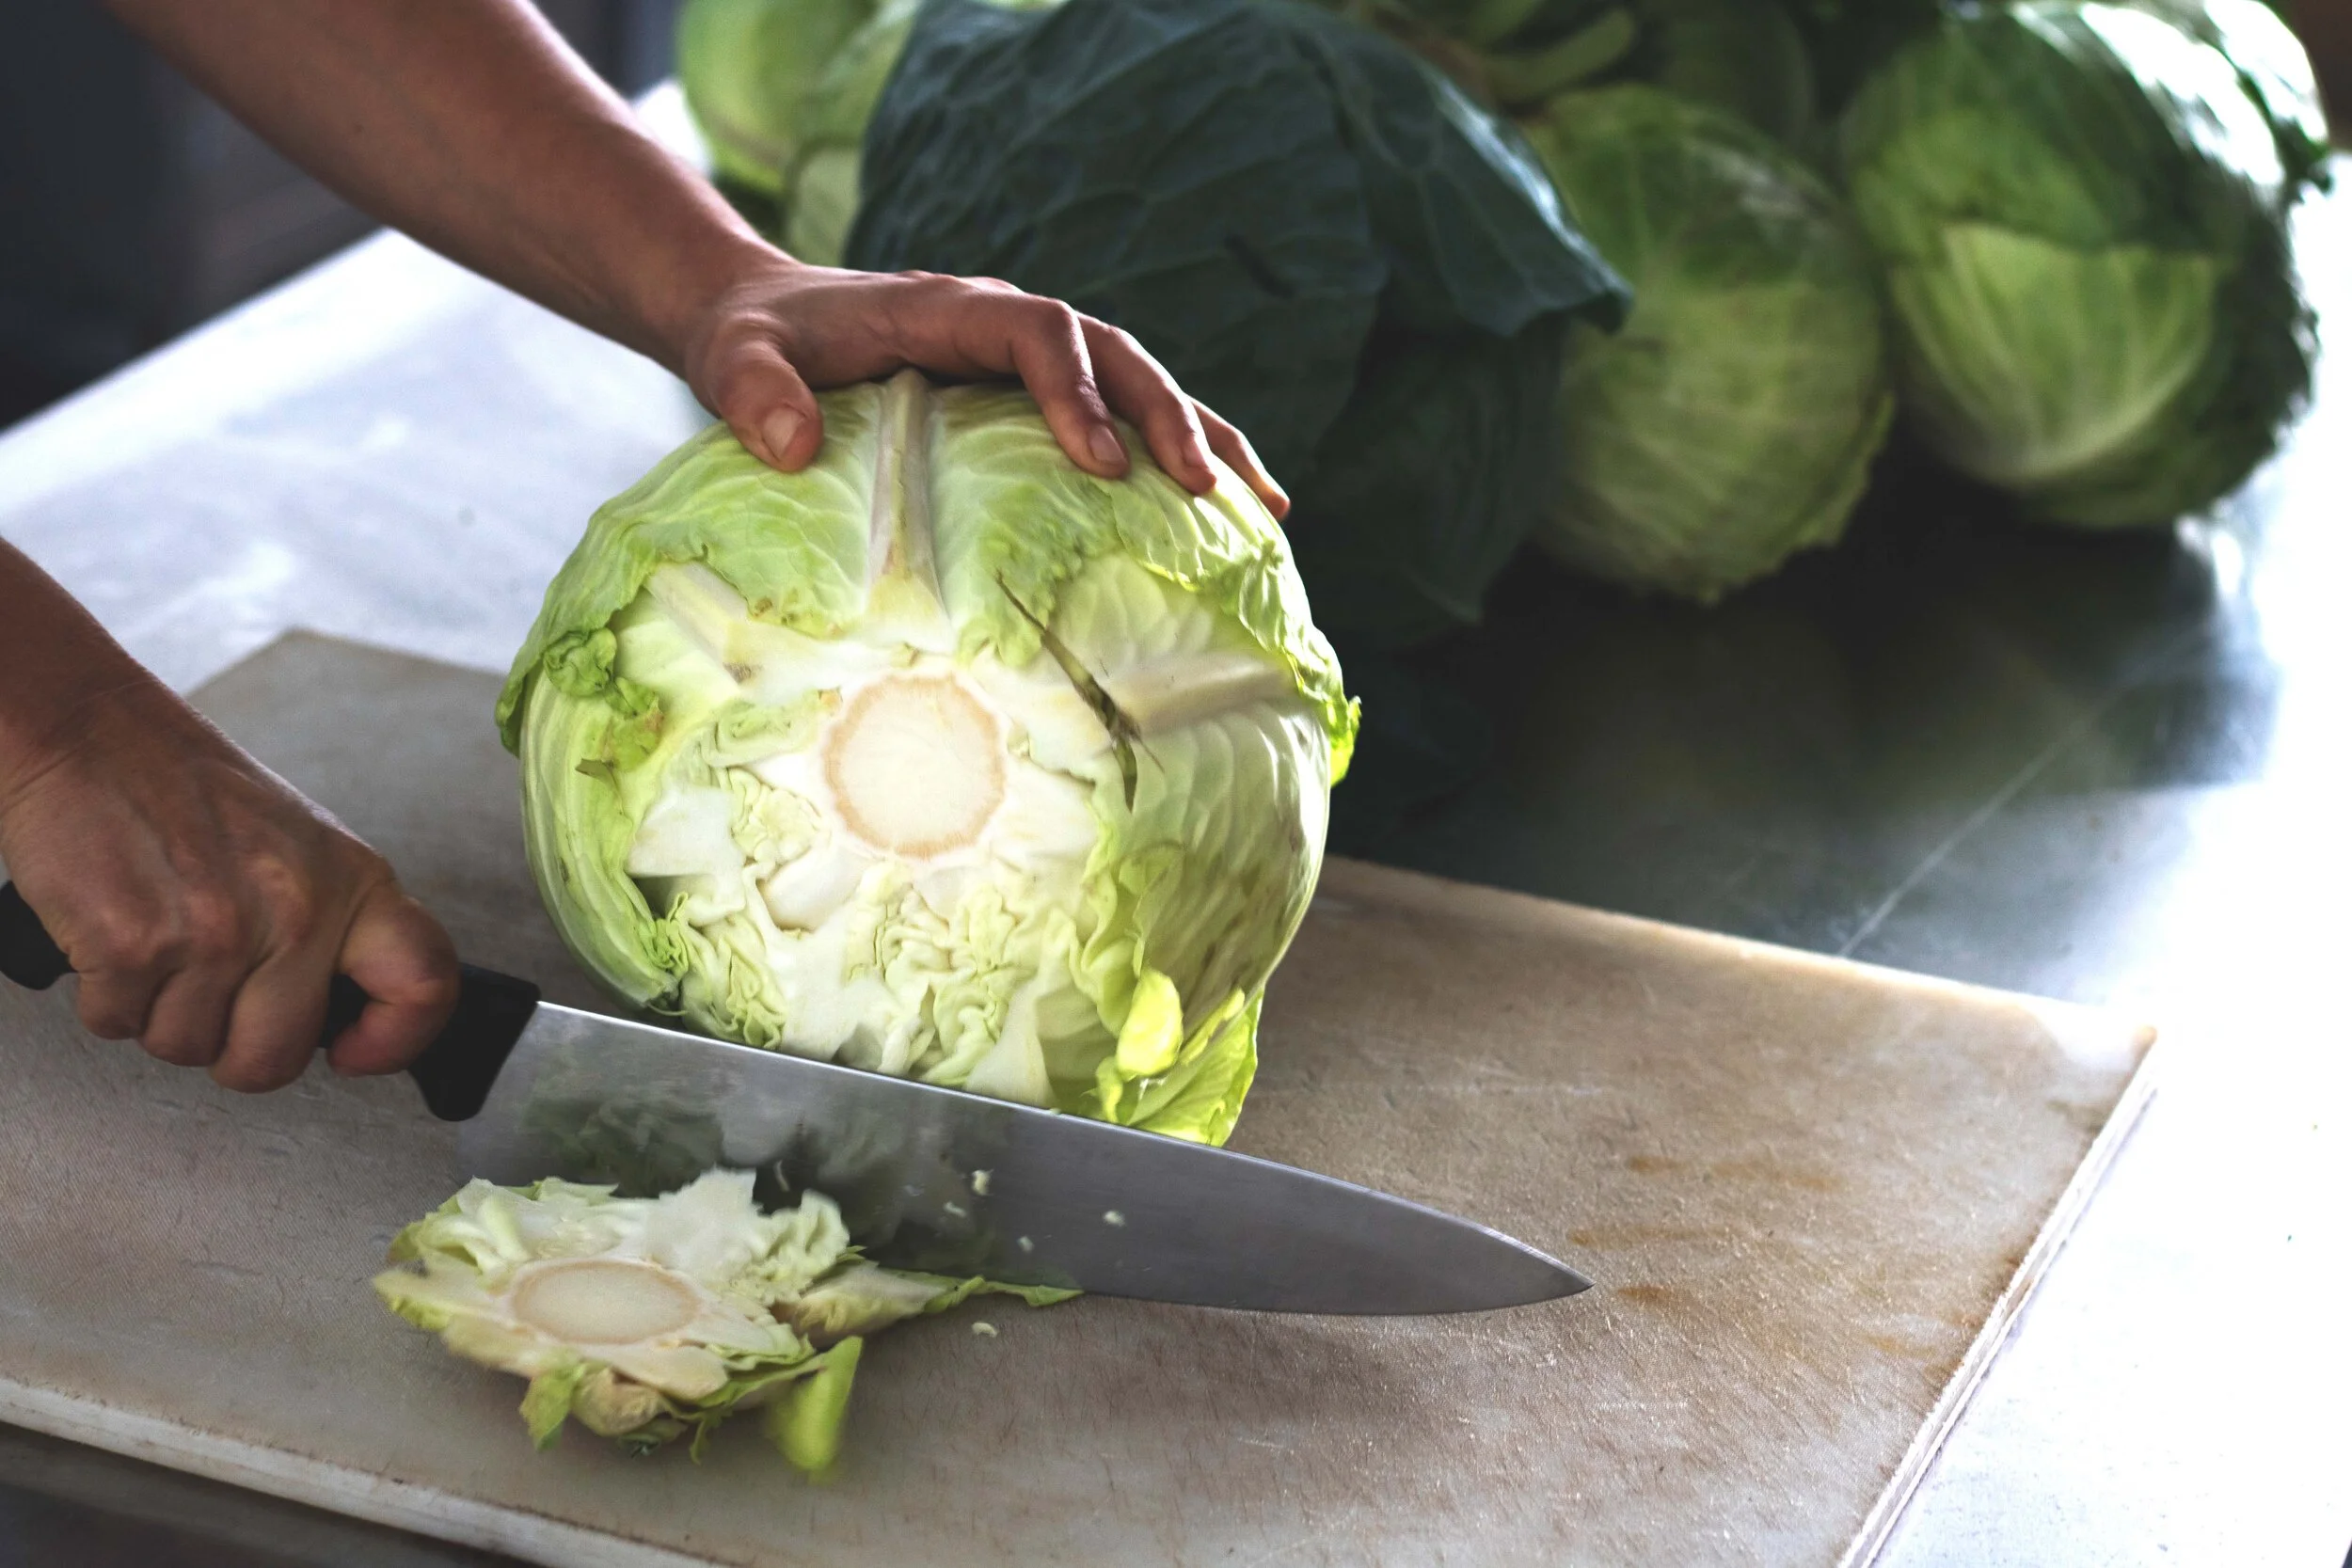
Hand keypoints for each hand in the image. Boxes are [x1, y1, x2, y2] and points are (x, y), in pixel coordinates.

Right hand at [0, 676, 457, 1091]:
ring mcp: (215, 932)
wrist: (92, 733)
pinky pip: (119, 1025)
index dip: (396, 1040)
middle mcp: (297, 910)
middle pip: (276, 1059)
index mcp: (354, 883)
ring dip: (162, 1014)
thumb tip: (349, 1014)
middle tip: (215, 998)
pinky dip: (108, 997)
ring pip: (187, 1048)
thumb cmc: (190, 788)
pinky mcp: (132, 945)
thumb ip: (334, 925)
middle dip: (234, 1048)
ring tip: (161, 942)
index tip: (353, 1052)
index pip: (424, 984)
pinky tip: (117, 937)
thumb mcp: (302, 846)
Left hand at [675, 254, 1291, 517]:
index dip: (1077, 391)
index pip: (1039, 333)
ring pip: (1141, 385)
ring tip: (1265, 505)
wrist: (762, 320)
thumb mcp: (731, 361)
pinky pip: (1125, 419)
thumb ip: (753, 394)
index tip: (1101, 462)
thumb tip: (787, 447)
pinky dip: (1182, 456)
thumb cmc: (753, 342)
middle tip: (1206, 490)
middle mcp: (1008, 325)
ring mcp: (1033, 362)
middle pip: (1116, 356)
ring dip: (1203, 438)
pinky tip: (1234, 511)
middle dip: (1169, 419)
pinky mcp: (1040, 398)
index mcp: (951, 311)